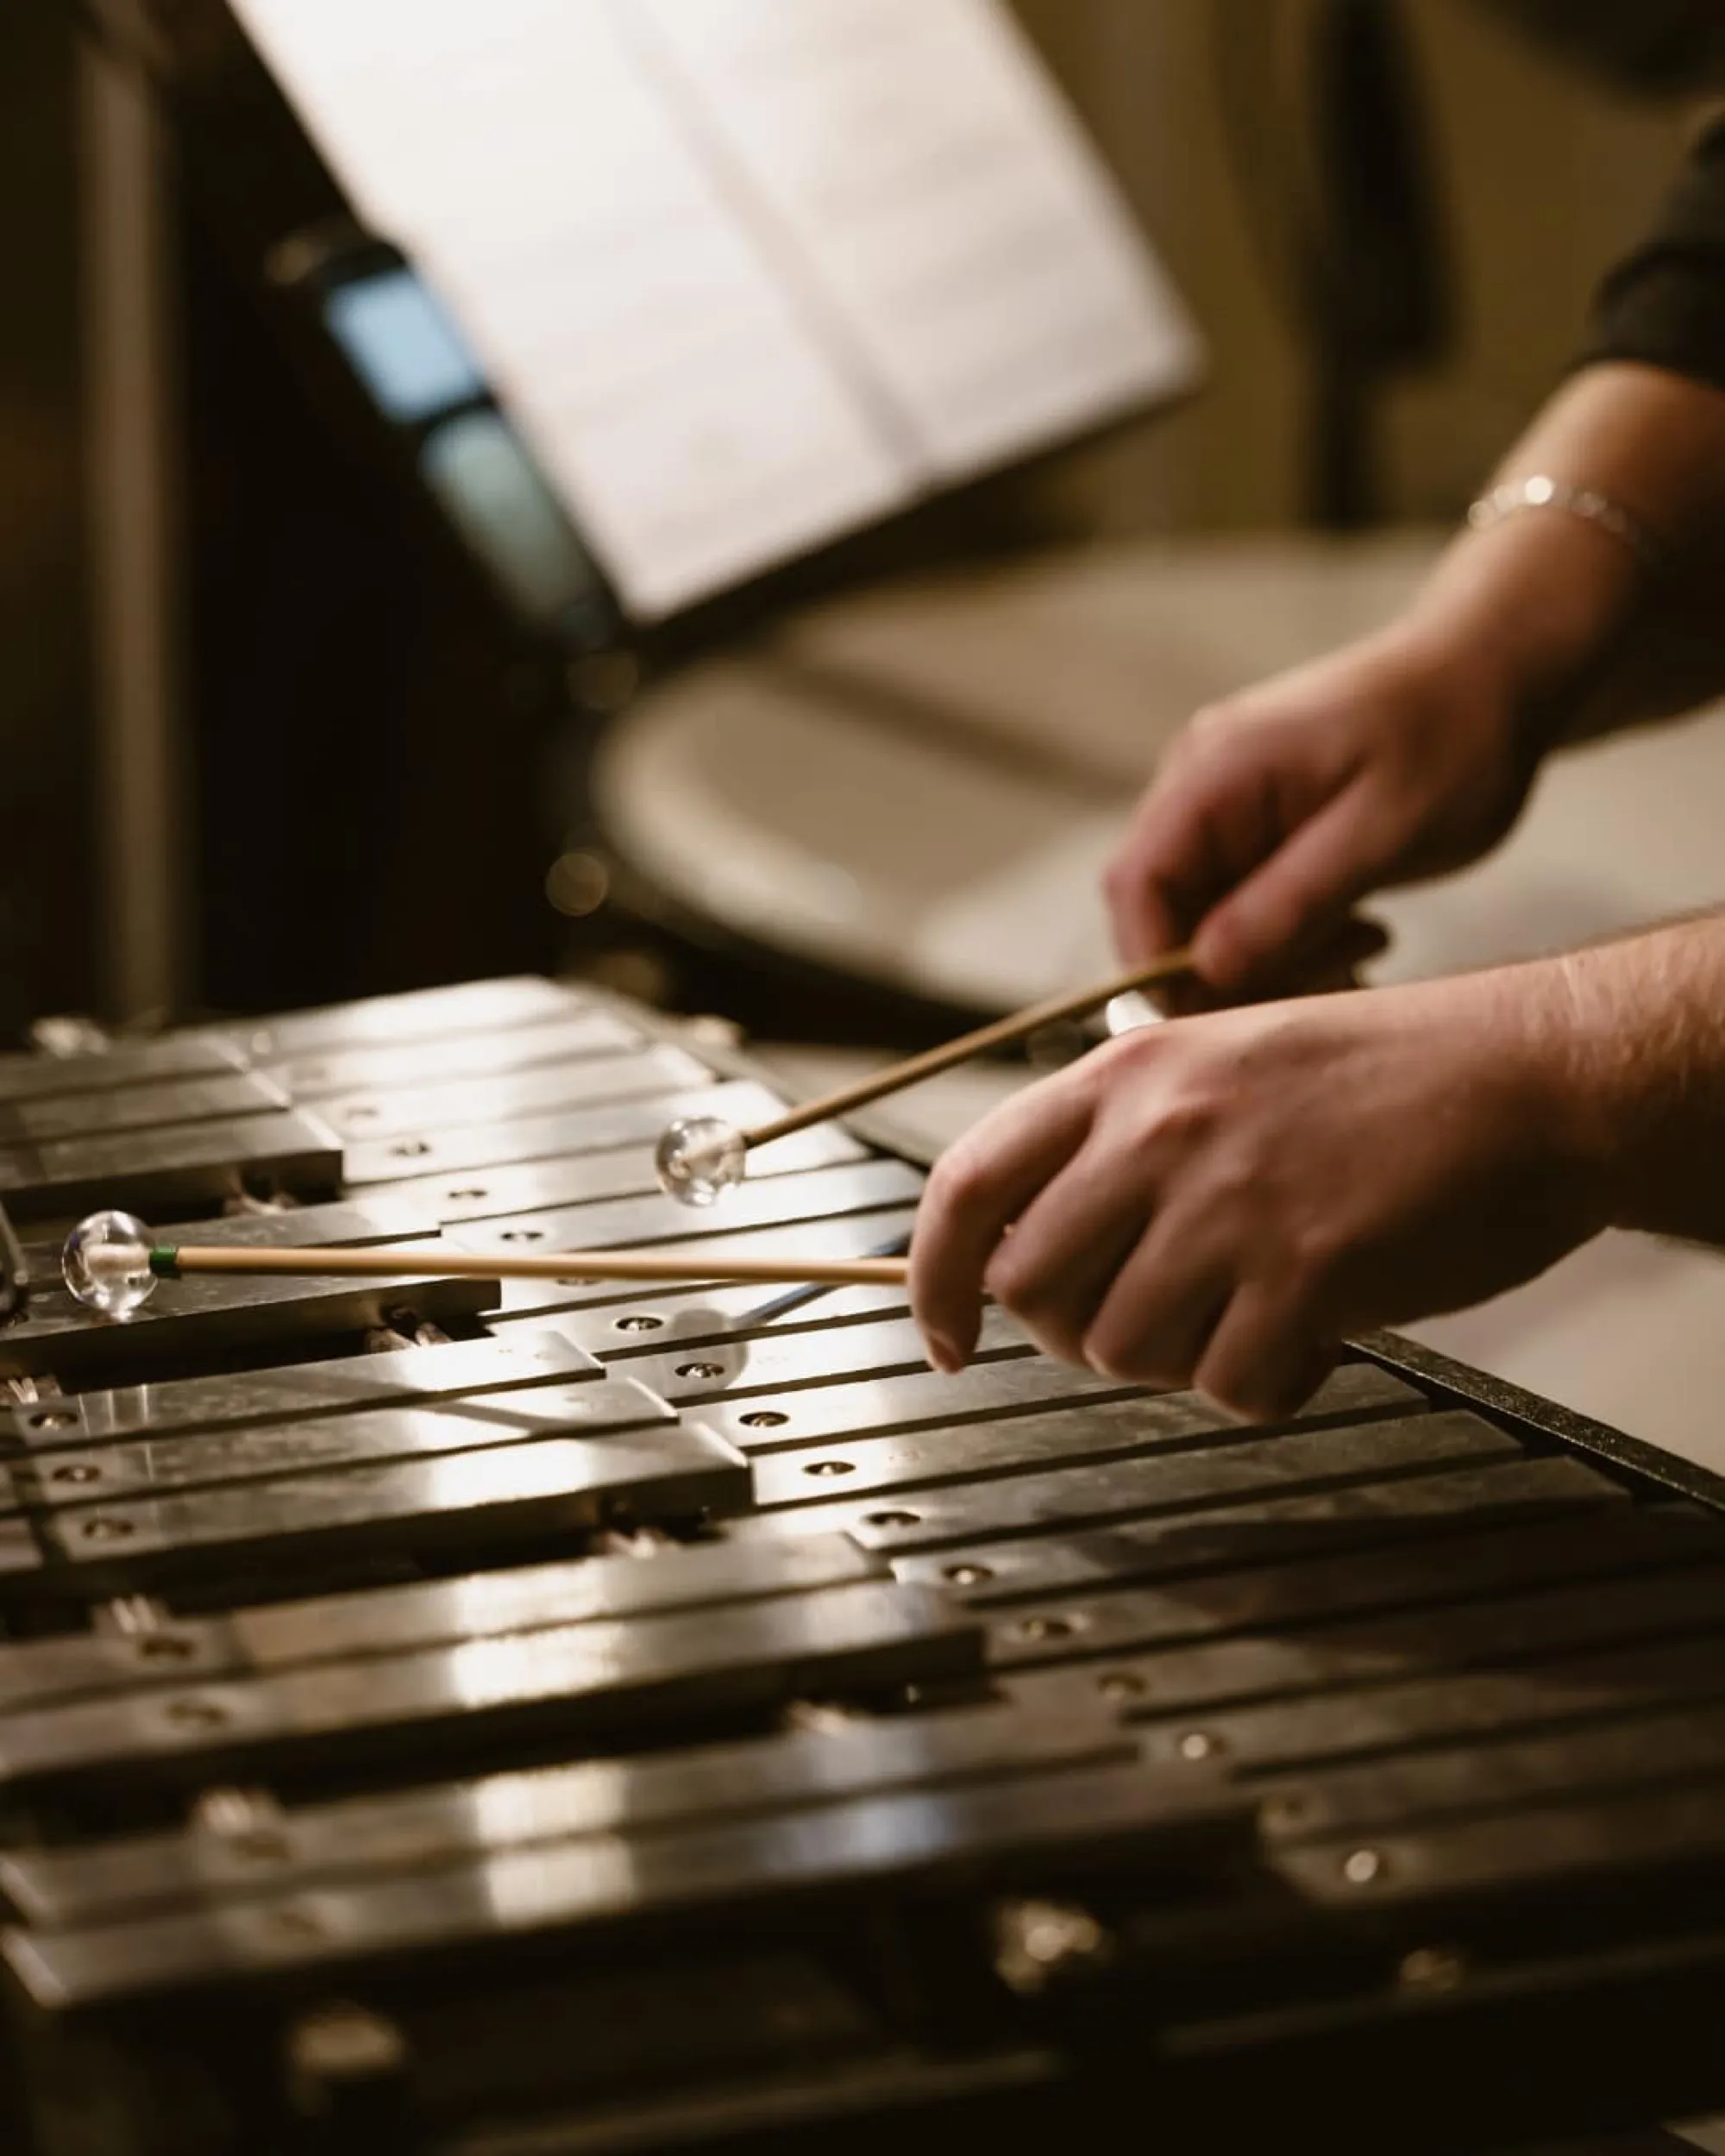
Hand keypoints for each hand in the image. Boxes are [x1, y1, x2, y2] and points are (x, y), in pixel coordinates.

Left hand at [910, 963, 1608, 1421]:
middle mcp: (1159, 1134)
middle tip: (1163, 1311)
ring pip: (1125, 1352)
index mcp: (1125, 1076)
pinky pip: (1231, 1387)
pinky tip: (1319, 1329)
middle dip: (1081, 1331)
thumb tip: (1033, 1245)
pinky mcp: (1307, 1274)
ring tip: (1261, 1301)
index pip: (967, 1187)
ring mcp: (1229, 1204)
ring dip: (1186, 1357)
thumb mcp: (1220, 1064)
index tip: (942, 1335)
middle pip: (1035, 1292)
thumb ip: (1121, 1142)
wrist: (1530, 1078)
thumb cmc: (1383, 1080)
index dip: (933, 1279)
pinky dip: (1270, 1384)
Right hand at [1105, 623, 1541, 992]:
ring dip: (1273, 960)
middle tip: (1336, 981)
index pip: (1137, 882)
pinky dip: (1290, 939)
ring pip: (1206, 918)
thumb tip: (1205, 968)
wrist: (1494, 674)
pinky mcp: (1256, 826)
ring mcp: (1225, 804)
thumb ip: (1291, 898)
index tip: (1225, 1020)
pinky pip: (1242, 905)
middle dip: (1233, 971)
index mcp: (1215, 770)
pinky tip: (1358, 932)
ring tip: (1365, 949)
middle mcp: (1201, 783)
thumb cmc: (1455, 736)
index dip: (1160, 963)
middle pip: (1165, 910)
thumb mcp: (1385, 829)